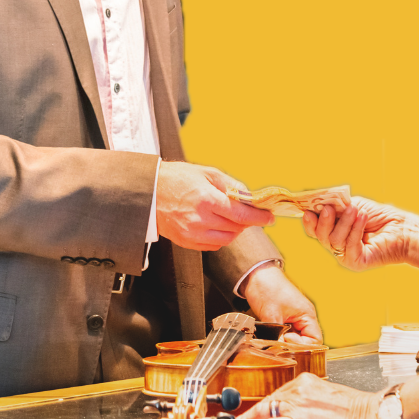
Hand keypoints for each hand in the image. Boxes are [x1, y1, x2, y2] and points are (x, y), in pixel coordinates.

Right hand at [155, 161, 272, 250]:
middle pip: (236, 228)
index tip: (269, 218)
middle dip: (247, 222)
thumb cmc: (177, 179)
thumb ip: (231, 185)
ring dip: (234, 230)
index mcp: (206, 199)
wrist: (149, 193)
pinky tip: (216, 224)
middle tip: (249, 213)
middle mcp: (199, 219)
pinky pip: (213, 245)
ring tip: (230, 217)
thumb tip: (250, 197)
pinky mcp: (186, 242)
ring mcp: (192, 233)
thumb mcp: (207, 173)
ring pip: (226, 239)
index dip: (259, 218)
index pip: (241, 215)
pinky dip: (220, 237)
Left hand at [236, 373, 390, 418]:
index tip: (255, 415)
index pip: (279, 395)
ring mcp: (301, 404)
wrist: (373, 417)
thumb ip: (310, 411)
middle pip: (269, 402)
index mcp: (309, 383)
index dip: (264, 407)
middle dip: (252, 415)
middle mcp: (302, 389)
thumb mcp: (329, 406)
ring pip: (268, 412)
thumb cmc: (358, 415)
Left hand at [241, 264, 322, 344]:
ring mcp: (294, 317)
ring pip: (295, 337)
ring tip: (274, 336)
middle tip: (279, 341)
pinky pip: (287, 332)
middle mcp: (304, 316)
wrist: (255, 275)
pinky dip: (280, 335)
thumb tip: (280, 351)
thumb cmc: (267, 288)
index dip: (301, 345)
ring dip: (285, 340)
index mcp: (307, 314)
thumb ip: (278, 337)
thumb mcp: (272, 316)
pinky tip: (271, 333)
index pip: (315, 340)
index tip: (286, 340)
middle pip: (305, 341)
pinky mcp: (285, 317)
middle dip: (292, 344)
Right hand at [302, 196, 413, 271]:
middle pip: (321, 236)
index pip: (314, 229)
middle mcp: (337, 245)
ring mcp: (345, 255)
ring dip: (344, 222)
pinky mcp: (356, 262)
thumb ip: (335, 205)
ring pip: (334, 240)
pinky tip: (363, 218)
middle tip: (330, 208)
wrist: (402, 228)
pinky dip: (355, 229)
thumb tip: (318, 202)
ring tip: (355, 210)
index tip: (308, 210)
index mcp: (333, 231)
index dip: (309, 221)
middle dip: (324, 221)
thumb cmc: (378, 216)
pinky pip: (349, 246)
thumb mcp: (352, 205)